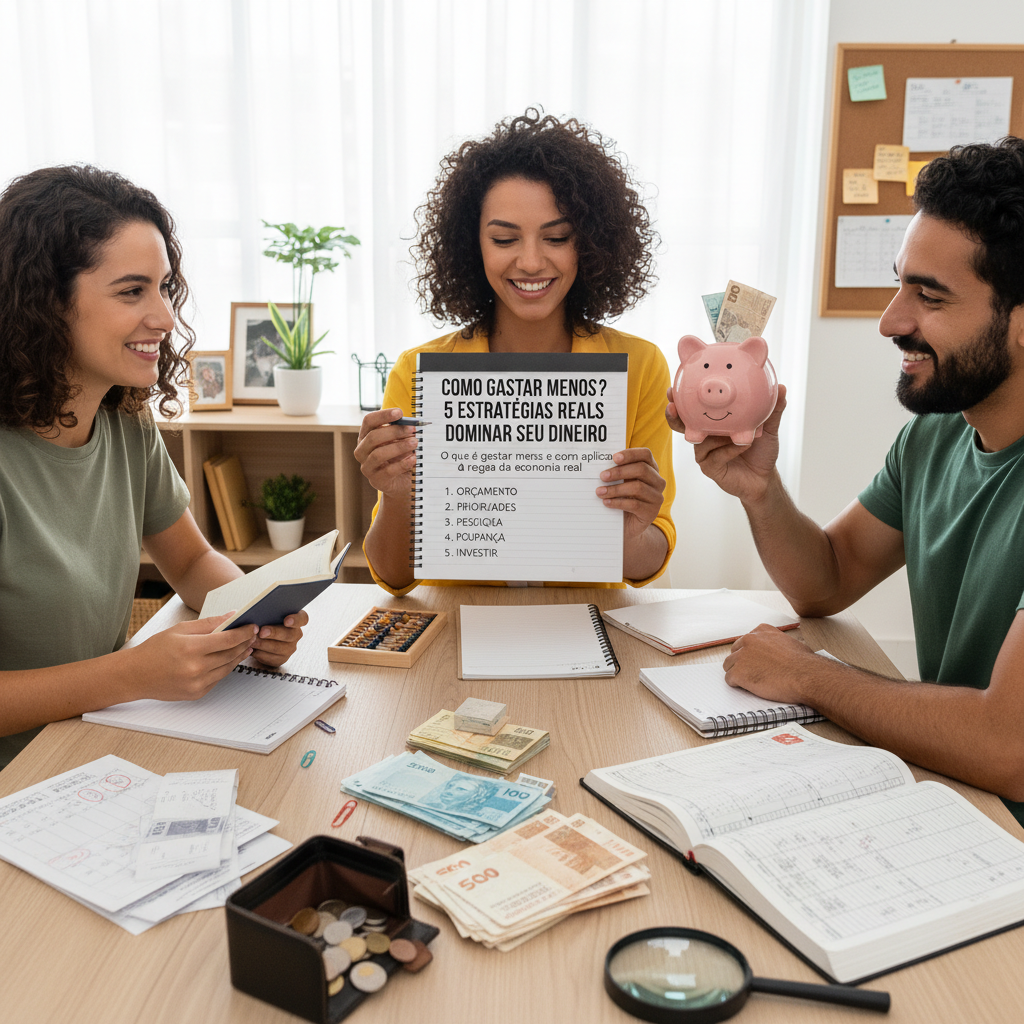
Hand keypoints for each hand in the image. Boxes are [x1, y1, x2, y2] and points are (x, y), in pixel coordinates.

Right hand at [129, 612, 258, 700]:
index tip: (252, 627)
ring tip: (246, 646)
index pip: (227, 639)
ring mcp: (197, 683)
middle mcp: (196, 668)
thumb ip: (208, 623)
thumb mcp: (180, 630)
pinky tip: (229, 659)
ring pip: (227, 667)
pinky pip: (218, 679)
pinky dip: (225, 668)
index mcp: (191, 648)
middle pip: (230, 654)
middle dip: (244, 643)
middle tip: (252, 635)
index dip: (243, 632)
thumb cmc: (155, 650)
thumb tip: (230, 616)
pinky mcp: (197, 693)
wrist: (135, 675)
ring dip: (238, 656)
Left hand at [251, 609, 307, 666]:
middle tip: (261, 632)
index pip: (302, 619)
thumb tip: (257, 615)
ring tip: (251, 641)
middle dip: (274, 633)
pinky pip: (272, 658)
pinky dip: (260, 654)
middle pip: (289, 634)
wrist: (262, 639)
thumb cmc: (266, 622)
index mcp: (296, 620)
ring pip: (278, 648)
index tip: (286, 621)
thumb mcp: (268, 616)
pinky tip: (252, 650)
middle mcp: (296, 634)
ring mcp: (290, 648)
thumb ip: (268, 614)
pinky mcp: (282, 659)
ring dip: (263, 645)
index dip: (296, 620)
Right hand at [354, 407, 417, 496]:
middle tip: (412, 430)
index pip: (369, 421)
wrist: (400, 481)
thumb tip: (411, 424)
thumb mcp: (399, 441)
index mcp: (365, 437)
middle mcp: (362, 451)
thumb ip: (401, 431)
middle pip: (373, 437)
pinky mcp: (376, 480)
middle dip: (394, 431)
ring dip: (398, 447)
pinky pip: (388, 471)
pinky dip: (402, 464)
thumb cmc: (398, 457)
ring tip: (414, 443)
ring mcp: (367, 467)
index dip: (383, 415)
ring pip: (378, 454)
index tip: (399, 412)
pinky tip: (413, 459)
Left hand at [596, 447, 666, 540]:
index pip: (645, 455)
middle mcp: (657, 482)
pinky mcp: (651, 512)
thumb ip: (616, 472)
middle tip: (602, 476)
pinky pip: (635, 505)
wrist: (628, 526)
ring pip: (638, 488)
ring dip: (615, 489)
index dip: (630, 454)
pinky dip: (618, 502)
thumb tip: (600, 463)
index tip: (614, 458)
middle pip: (642, 470)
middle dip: (619, 472)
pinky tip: (606, 503)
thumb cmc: (622, 499)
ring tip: (600, 492)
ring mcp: (657, 498)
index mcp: (651, 469)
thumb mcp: (620, 483)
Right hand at [667, 384, 787, 504]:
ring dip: (713, 434)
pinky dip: (730, 449)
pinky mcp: (710, 467)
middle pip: (683, 424)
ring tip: (725, 430)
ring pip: (700, 440)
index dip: (682, 399)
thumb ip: (773, 409)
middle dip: (675, 414)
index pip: (694, 410)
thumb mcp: (769, 427)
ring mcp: (705, 453)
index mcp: (714, 424)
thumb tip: (782, 387)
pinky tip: (744, 445)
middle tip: (673, 405)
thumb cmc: (762, 452)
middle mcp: (705, 438)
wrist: (765, 479)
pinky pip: (715, 455)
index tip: (673, 387)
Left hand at [722, 622, 815, 703]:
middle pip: (735, 652)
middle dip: (741, 663)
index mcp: (761, 631)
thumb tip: (776, 650)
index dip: (750, 654)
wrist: (805, 676)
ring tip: (751, 682)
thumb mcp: (790, 642)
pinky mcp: (738, 672)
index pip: (746, 641)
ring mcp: (742, 656)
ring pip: (729, 665)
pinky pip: (729, 679)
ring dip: (738, 674)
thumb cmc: (804, 663)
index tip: (756, 662)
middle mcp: (749, 640)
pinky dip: (737, 685)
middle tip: (752, 673)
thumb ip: (776, 643)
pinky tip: (749, 688)